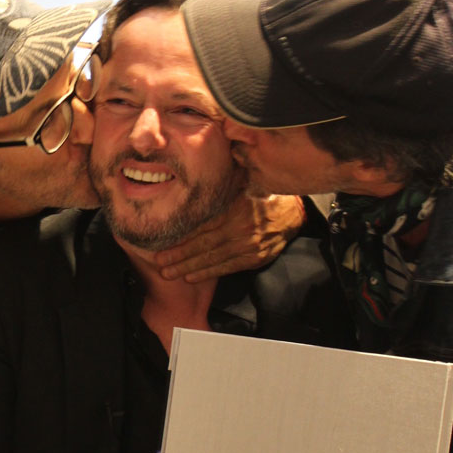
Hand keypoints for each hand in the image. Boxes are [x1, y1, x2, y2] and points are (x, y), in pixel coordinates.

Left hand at [155, 194, 304, 281]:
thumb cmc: (261, 195)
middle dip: (180, 256)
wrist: (293, 212)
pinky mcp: (256, 258)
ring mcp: (249, 246)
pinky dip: (209, 273)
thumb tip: (196, 176)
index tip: (163, 242)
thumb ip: (222, 185)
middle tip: (159, 263)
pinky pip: (228, 268)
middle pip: (205, 245)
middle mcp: (241, 228)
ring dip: (190, 268)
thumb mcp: (244, 183)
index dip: (183, 236)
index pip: (204, 225)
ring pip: (214, 259)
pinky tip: (192, 277)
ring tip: (169, 273)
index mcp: (235, 208)